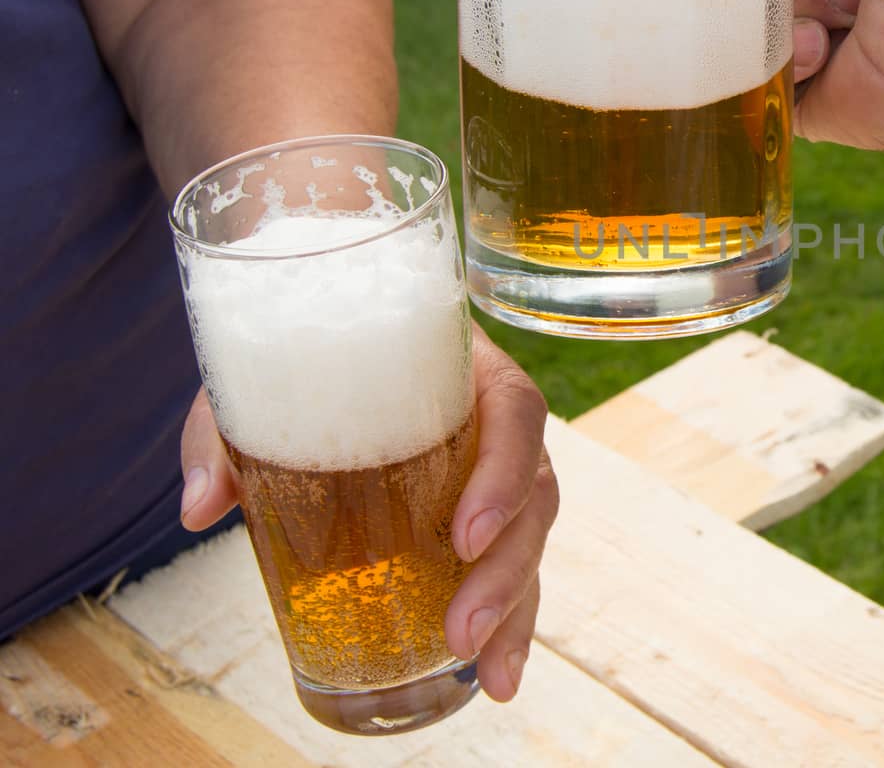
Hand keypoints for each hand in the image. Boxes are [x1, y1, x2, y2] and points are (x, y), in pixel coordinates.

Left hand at [180, 326, 558, 703]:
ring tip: (491, 675)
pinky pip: (511, 566)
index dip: (504, 474)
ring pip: (530, 540)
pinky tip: (494, 675)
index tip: (466, 535)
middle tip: (463, 631)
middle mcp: (496, 423)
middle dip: (507, 571)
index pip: (516, 413)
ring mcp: (495, 474)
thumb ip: (226, 430)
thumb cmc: (306, 363)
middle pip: (535, 493)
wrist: (319, 357)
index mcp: (466, 371)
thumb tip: (199, 509)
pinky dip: (508, 623)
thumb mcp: (266, 379)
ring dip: (516, 609)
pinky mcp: (481, 518)